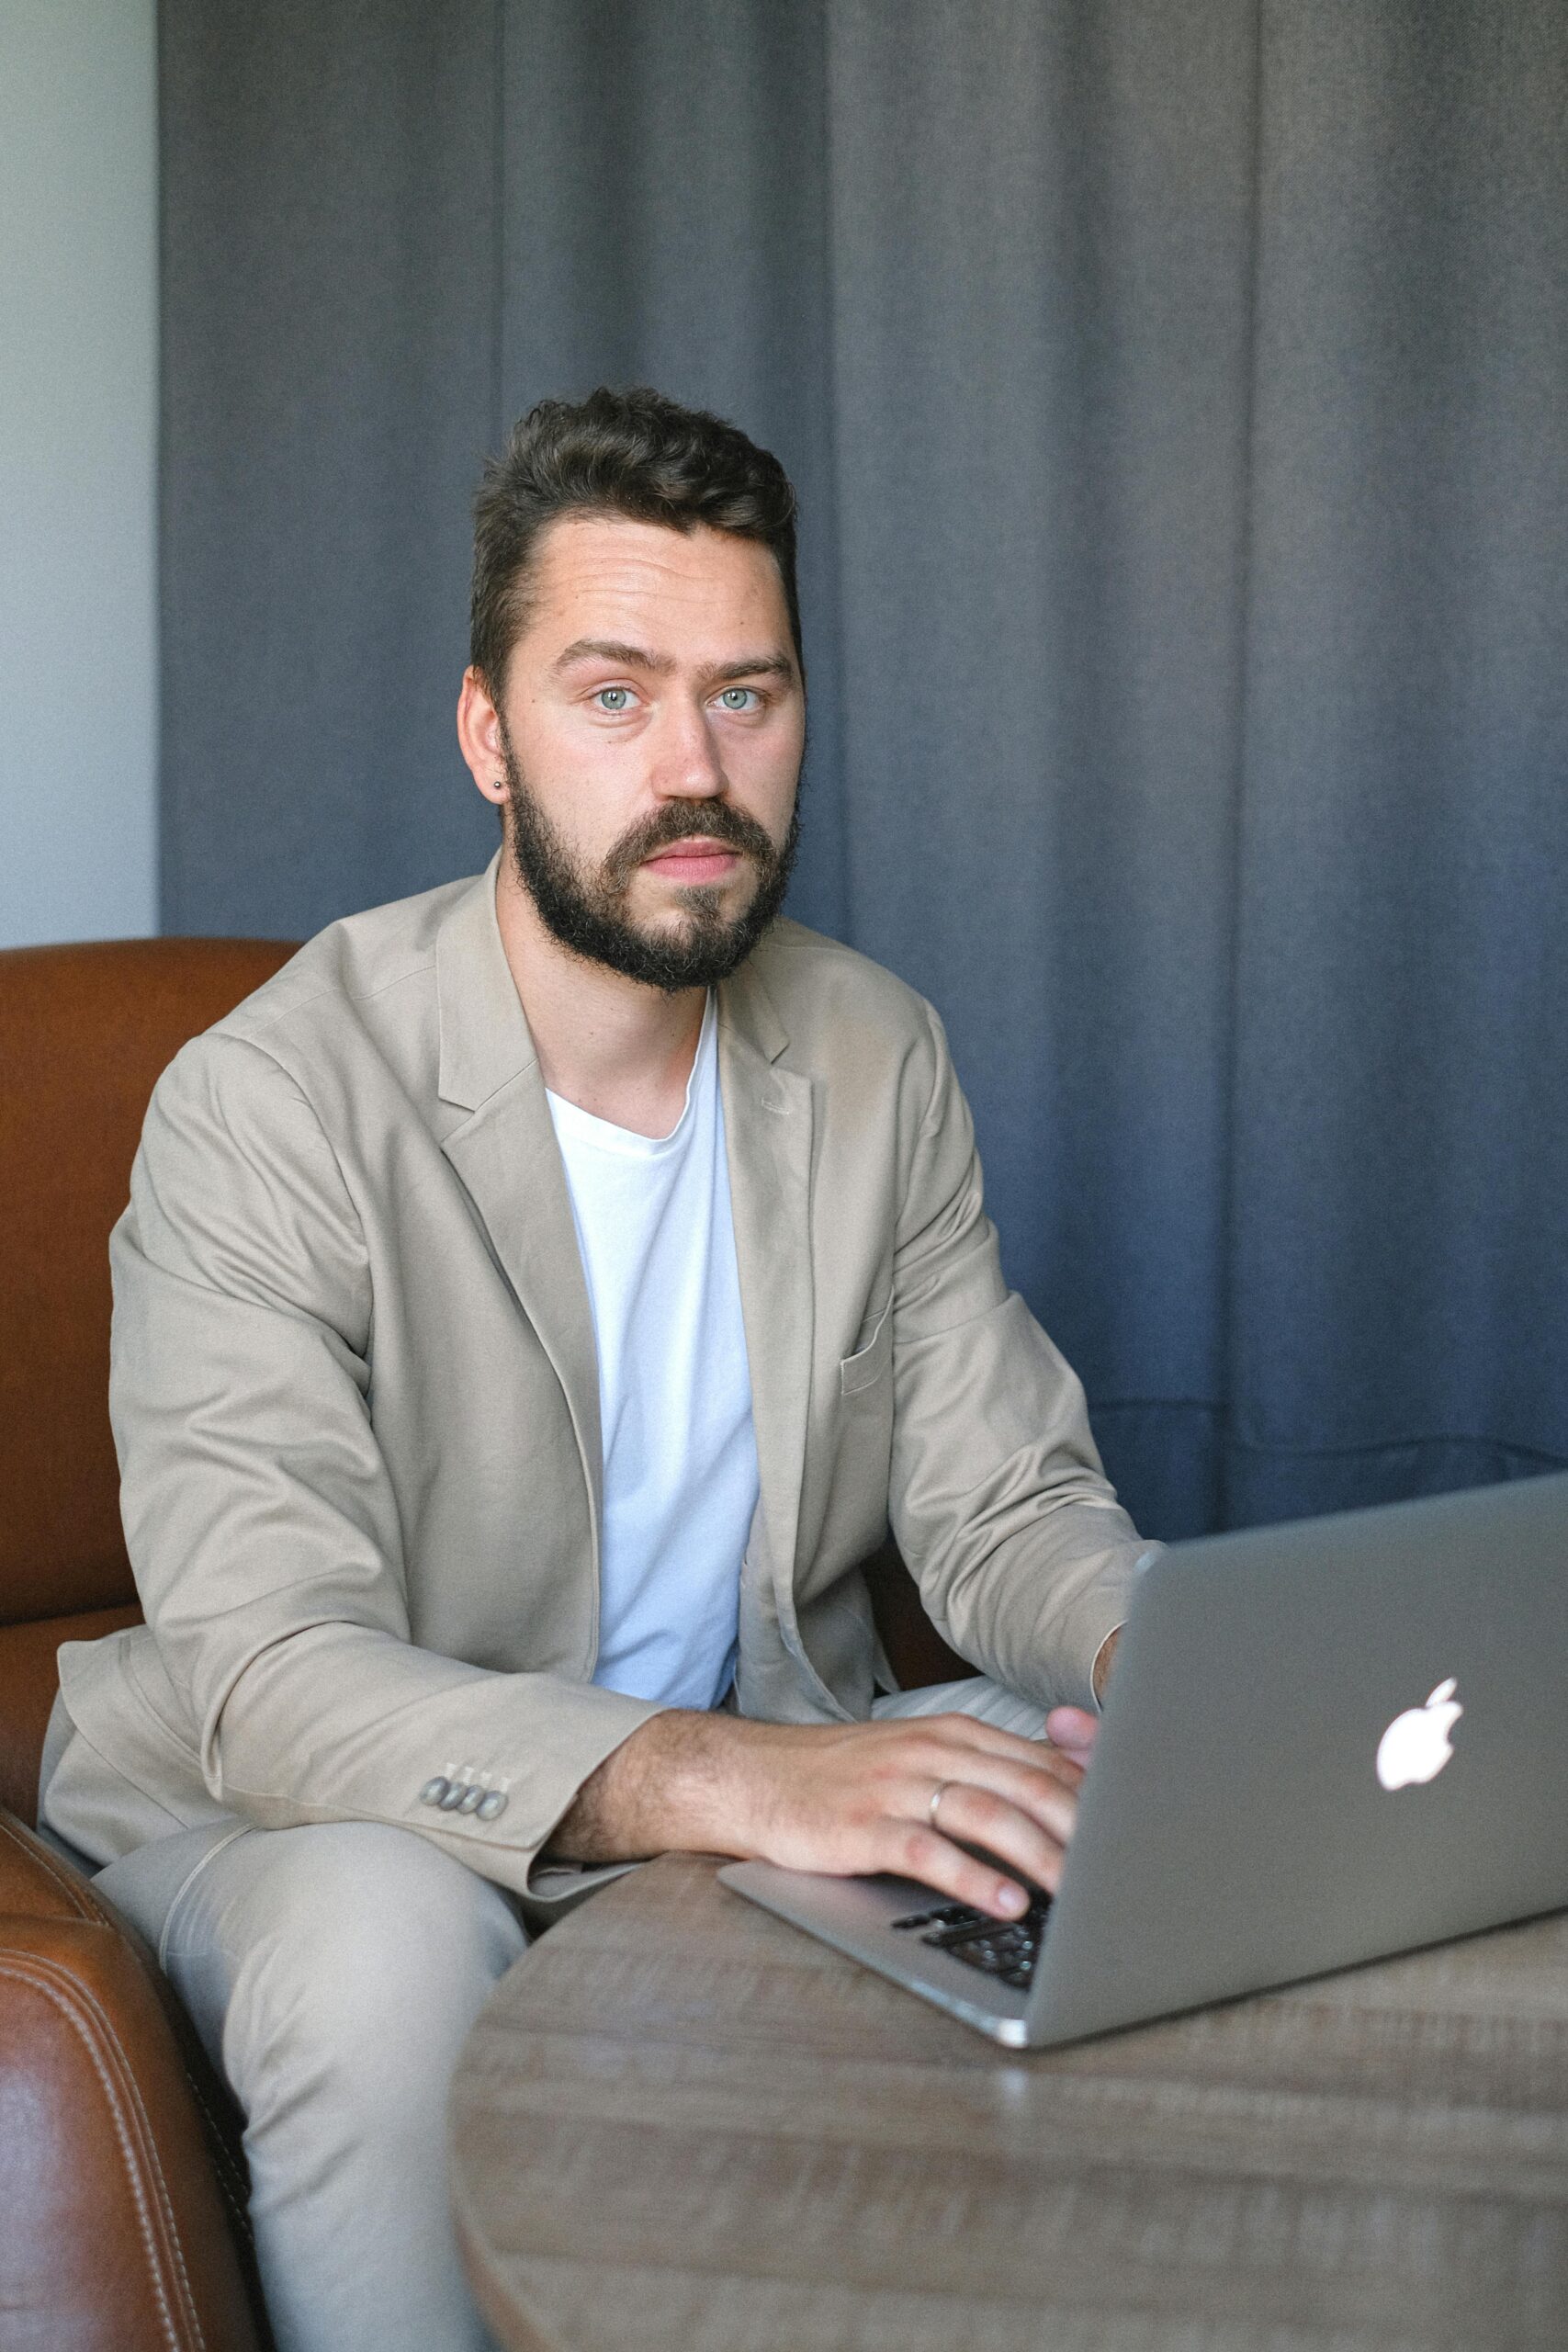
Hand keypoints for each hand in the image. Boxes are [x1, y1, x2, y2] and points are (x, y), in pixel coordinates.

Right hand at [552, 1706, 1093, 1920]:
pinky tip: (1003, 1901)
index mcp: (957, 1735)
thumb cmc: (847, 1778)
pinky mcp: (862, 1824)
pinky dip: (971, 1875)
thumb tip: (1077, 1792)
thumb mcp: (924, 1760)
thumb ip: (993, 1773)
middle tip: (1129, 1871)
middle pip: (1028, 1786)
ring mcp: (897, 1785)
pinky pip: (927, 1849)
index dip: (1101, 1800)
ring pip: (987, 1815)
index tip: (1145, 1834)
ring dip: (1040, 1854)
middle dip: (1086, 1830)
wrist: (752, 1776)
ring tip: (1082, 1894)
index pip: (1046, 1763)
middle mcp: (934, 1751)